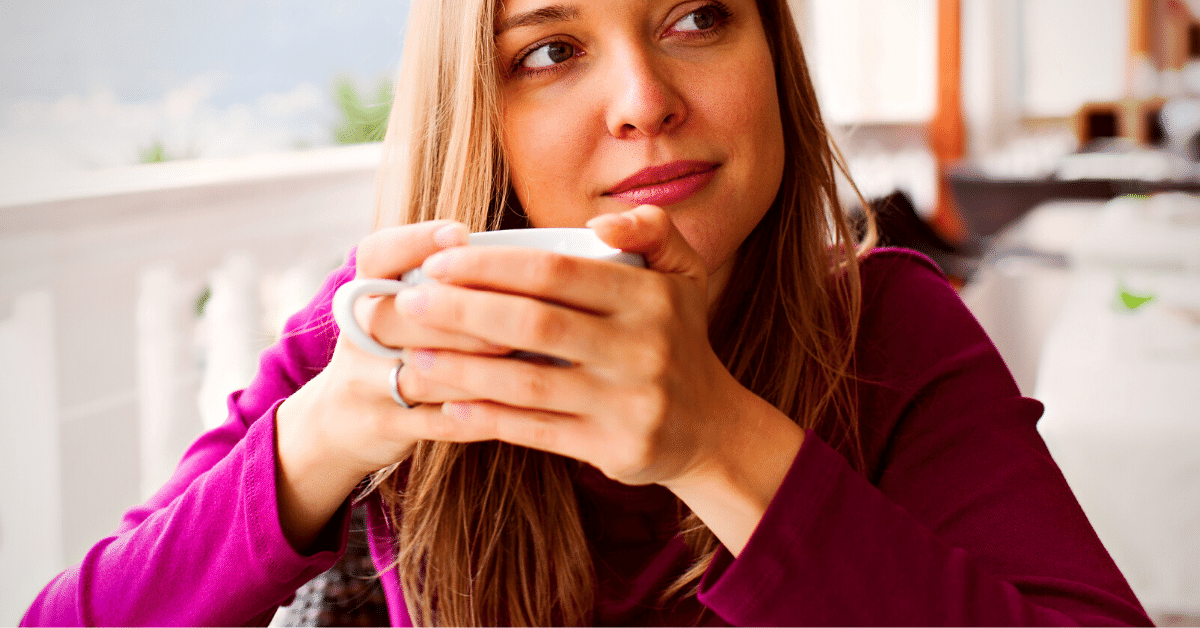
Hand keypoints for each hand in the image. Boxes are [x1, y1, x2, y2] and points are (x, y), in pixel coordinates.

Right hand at [274, 219, 507, 548]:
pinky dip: (477, 414)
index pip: (376, 254)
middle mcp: (357, 332)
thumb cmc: (393, 350)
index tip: (459, 234)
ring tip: (525, 356)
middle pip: (404, 315)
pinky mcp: (383, 424)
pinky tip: (515, 404)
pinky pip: (435, 421)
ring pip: (423, 372)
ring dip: (478, 365)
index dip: (415, 241)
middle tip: (521, 310)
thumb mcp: (397, 309)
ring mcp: (364, 382)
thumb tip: (522, 257)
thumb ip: (442, 283)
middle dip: (465, 313)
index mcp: (363, 292)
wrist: (337, 422)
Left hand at [389, 205, 752, 487]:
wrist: (709, 426)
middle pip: (534, 324)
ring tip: (414, 356)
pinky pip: (537, 432)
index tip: (440, 262)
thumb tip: (600, 222)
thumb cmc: (676, 336)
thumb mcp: (684, 272)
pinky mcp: (613, 449)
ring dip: (462, 369)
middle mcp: (643, 348)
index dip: (491, 265)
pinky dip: (488, 418)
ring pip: (527, 383)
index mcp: (651, 297)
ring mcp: (629, 403)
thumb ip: (651, 228)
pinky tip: (448, 404)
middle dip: (463, 311)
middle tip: (412, 303)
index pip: (556, 272)